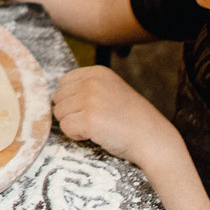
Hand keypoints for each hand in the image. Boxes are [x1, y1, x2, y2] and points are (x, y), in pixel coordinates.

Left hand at [52, 65, 176, 163]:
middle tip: (95, 120)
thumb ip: (87, 87)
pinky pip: (66, 128)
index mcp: (97, 71)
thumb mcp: (110, 90)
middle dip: (72, 113)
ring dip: (74, 124)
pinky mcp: (89, 120)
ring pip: (60, 114)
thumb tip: (56, 95)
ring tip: (97, 126)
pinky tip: (96, 134)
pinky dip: (77, 136)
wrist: (153, 138)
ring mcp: (90, 100)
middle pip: (58, 98)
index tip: (92, 108)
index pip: (63, 83)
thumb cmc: (131, 119)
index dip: (73, 100)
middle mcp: (92, 82)